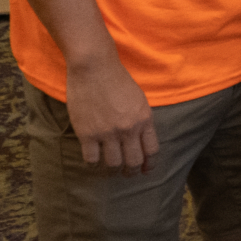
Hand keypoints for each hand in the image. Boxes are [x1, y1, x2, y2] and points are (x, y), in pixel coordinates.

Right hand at [65, 52, 156, 174]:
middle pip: (134, 162)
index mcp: (144, 119)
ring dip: (112, 170)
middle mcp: (129, 129)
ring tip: (109, 169)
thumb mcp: (139, 99)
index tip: (146, 171)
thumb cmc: (117, 80)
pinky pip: (91, 159)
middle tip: (126, 173)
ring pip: (113, 164)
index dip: (150, 164)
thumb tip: (140, 139)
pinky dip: (93, 163)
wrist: (95, 67)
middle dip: (131, 171)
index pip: (152, 150)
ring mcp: (108, 133)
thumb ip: (141, 120)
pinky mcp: (88, 133)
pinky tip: (93, 159)